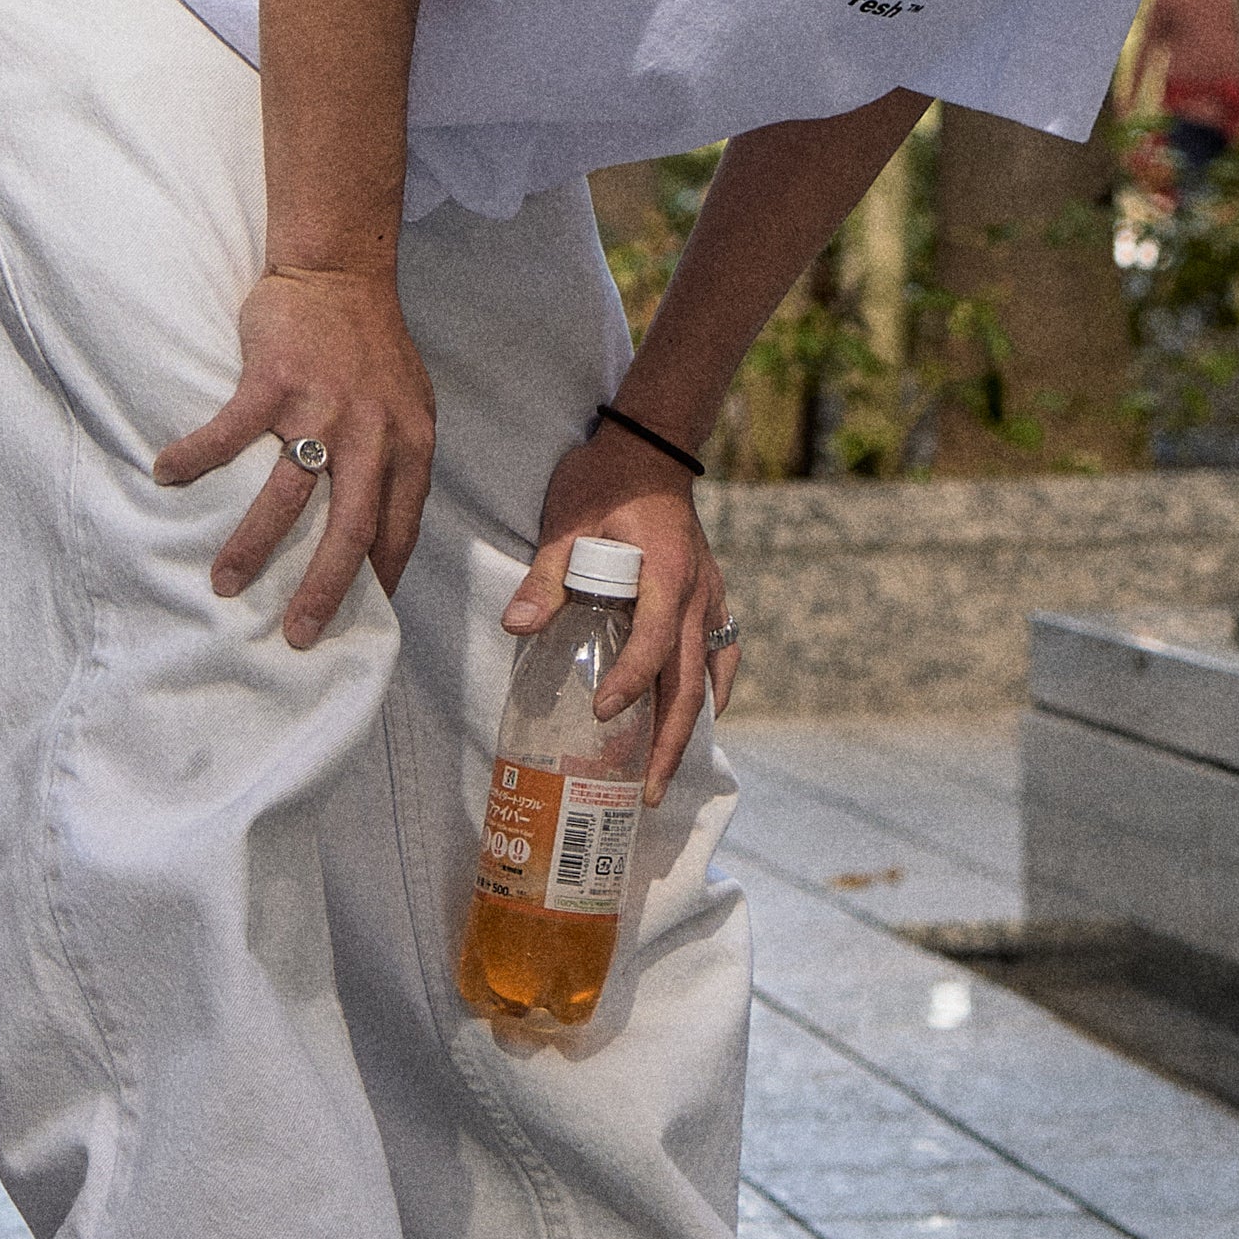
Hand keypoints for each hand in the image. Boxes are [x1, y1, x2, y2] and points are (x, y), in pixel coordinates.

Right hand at [155, 265, 436, 646]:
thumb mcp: (409, 406)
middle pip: (349, 530)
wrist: (340, 272)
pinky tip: (165, 475)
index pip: (399, 528)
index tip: (359, 621)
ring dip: (251, 545)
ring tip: (224, 584)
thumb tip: (382, 527)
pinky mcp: (274, 381)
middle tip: (296, 635)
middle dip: (322, 590)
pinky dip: (195, 456)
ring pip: (286, 495)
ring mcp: (321, 408)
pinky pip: (229, 432)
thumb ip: (398, 460)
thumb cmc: (371, 345)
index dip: (381, 578)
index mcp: (408, 445)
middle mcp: (371, 435)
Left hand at [505, 434, 738, 804]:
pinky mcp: (713, 598)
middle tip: (650, 793)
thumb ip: (546, 575)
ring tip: (666, 775)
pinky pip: (722, 655)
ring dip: (691, 728)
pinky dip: (712, 693)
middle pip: (692, 682)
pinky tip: (697, 721)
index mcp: (668, 575)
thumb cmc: (605, 479)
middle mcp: (700, 595)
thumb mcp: (566, 519)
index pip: (655, 644)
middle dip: (671, 741)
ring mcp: (713, 598)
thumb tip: (516, 626)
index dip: (631, 682)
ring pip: (711, 676)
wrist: (651, 446)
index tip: (601, 714)